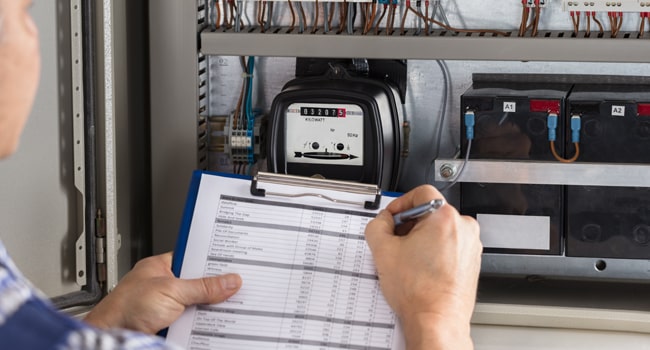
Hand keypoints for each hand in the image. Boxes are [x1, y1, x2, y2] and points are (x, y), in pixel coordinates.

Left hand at [84, 252, 241, 333]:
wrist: (110, 338)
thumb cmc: (125, 308)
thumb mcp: (171, 291)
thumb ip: (202, 287)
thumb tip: (229, 281)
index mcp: (161, 267)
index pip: (194, 258)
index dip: (213, 261)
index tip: (234, 264)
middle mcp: (164, 285)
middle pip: (198, 283)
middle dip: (215, 287)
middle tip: (235, 288)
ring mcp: (166, 306)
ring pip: (197, 304)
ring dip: (209, 308)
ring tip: (227, 306)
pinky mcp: (169, 325)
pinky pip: (193, 323)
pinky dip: (202, 325)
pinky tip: (212, 324)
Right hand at [364, 185, 481, 349]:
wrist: (436, 320)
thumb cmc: (419, 292)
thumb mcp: (382, 251)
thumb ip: (377, 225)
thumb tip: (382, 221)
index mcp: (445, 218)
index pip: (421, 193)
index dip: (400, 204)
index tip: (392, 217)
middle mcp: (464, 228)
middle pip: (431, 211)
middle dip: (410, 224)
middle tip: (395, 241)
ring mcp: (470, 245)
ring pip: (440, 229)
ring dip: (422, 238)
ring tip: (408, 259)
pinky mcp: (471, 260)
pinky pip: (450, 245)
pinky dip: (434, 251)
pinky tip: (421, 268)